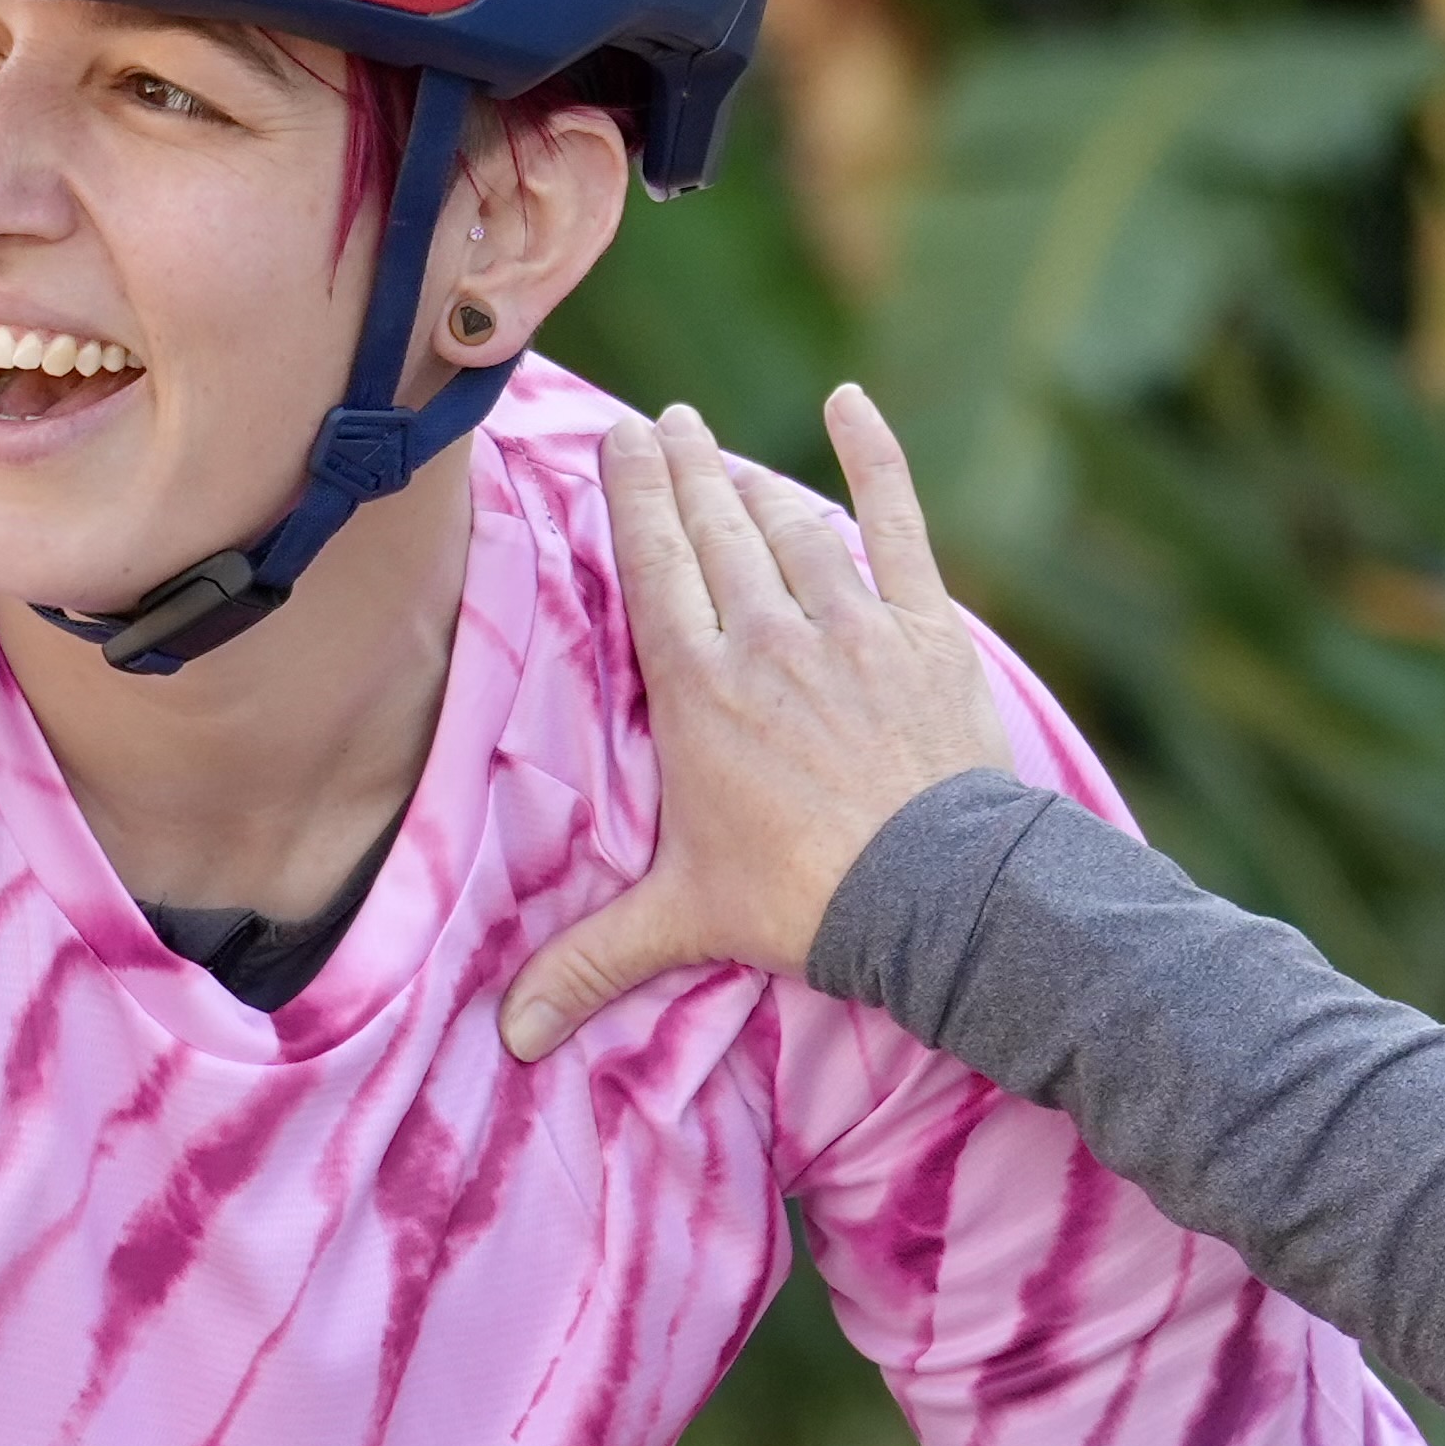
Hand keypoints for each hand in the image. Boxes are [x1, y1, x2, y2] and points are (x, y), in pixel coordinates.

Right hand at [497, 388, 1020, 1061]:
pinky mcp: (925, 625)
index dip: (630, 495)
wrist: (936, 897)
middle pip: (711, 527)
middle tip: (657, 421)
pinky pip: (897, 521)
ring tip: (716, 444)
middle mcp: (767, 636)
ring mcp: (851, 622)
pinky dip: (874, 459)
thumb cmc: (801, 903)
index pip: (651, 566)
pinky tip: (849, 405)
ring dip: (747, 474)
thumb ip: (589, 962)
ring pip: (788, 521)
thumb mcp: (683, 922)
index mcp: (698, 688)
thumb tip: (508, 1039)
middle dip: (678, 467)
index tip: (614, 440)